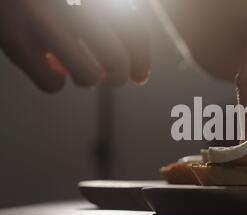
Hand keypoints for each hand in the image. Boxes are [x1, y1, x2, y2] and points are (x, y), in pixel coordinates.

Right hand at [0, 0, 150, 92]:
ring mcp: (40, 20)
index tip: (140, 76)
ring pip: (88, 76)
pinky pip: (52, 83)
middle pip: (117, 59)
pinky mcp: (13, 40)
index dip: (142, 59)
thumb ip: (112, 18)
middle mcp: (69, 2)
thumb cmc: (49, 0)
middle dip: (119, 77)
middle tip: (113, 78)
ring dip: (87, 78)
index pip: (134, 29)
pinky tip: (47, 66)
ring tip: (77, 66)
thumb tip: (141, 76)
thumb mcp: (80, 1)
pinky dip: (54, 81)